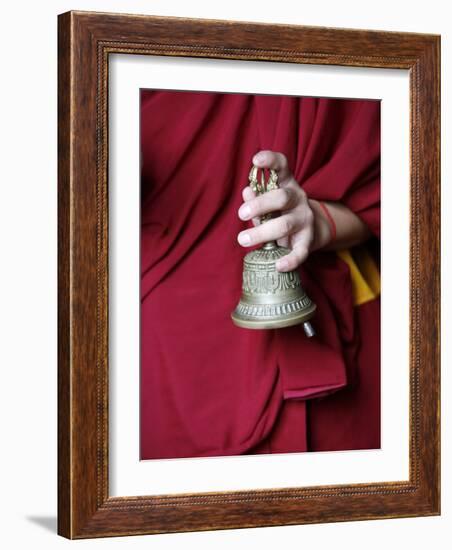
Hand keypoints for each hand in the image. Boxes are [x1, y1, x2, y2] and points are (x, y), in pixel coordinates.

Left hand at [237, 150, 321, 271]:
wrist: (309, 232)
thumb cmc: (279, 213)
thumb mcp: (267, 202)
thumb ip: (256, 198)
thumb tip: (246, 191)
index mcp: (287, 184)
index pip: (282, 166)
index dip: (271, 160)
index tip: (256, 160)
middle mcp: (298, 199)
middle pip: (281, 197)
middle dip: (260, 205)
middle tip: (241, 214)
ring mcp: (305, 220)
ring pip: (285, 224)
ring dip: (262, 232)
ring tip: (243, 239)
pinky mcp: (308, 241)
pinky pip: (300, 252)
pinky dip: (290, 260)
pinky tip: (279, 265)